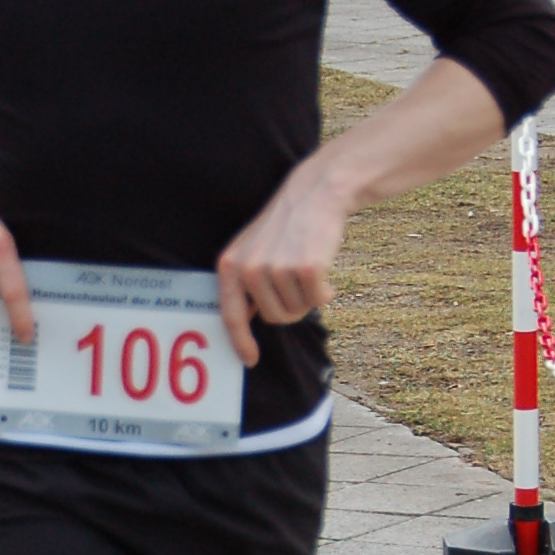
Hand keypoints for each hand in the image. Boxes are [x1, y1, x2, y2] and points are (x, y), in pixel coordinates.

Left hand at [215, 160, 347, 366]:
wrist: (315, 194)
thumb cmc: (284, 228)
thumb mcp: (251, 250)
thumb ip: (244, 283)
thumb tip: (246, 321)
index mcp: (230, 266)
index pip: (232, 315)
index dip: (241, 342)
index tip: (250, 360)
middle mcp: (250, 269)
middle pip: (274, 318)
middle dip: (291, 308)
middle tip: (296, 283)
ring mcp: (276, 269)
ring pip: (297, 310)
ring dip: (308, 296)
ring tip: (306, 266)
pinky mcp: (305, 268)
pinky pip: (318, 300)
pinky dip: (324, 290)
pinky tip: (322, 267)